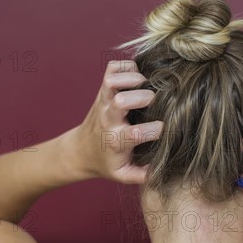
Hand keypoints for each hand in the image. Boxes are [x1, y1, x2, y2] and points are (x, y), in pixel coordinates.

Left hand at [70, 60, 162, 183]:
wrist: (80, 151)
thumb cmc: (106, 163)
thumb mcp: (123, 175)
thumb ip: (142, 175)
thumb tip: (161, 170)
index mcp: (116, 140)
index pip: (136, 133)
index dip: (155, 130)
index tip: (162, 130)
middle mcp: (108, 118)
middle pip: (122, 100)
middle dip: (144, 98)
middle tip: (154, 103)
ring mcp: (104, 101)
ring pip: (113, 80)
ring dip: (133, 78)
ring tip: (144, 86)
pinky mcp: (102, 90)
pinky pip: (112, 68)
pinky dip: (126, 66)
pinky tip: (136, 77)